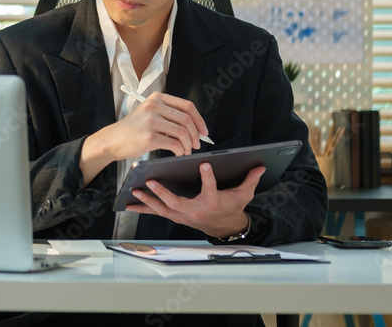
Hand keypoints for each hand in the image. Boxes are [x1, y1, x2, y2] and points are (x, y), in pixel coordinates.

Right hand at [85, 91, 209, 162]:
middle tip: (196, 144)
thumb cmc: (133, 129)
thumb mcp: (149, 113)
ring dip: (188, 144)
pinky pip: (174, 144)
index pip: (187, 106)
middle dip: (196, 135)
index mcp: (156, 98)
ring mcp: (151, 121)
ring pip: (182, 132)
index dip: (199, 120)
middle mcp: (154, 106)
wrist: (113, 140)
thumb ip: (169, 115)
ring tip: (186, 150)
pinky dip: (180, 150)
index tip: (203, 131)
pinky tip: (178, 153)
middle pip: (186, 119)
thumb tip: (195, 127)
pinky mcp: (149, 137)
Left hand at [125, 163, 265, 237]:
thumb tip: (261, 166)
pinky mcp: (176, 216)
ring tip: (136, 191)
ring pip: (163, 208)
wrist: (224, 226)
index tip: (203, 165)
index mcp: (212, 202)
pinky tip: (130, 205)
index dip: (208, 177)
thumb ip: (250, 180)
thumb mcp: (243, 194)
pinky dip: (144, 209)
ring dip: (148, 201)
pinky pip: (157, 212)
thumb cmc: (231, 207)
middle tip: (151, 182)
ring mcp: (183, 215)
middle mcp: (195, 210)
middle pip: (177, 202)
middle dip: (163, 193)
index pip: (210, 188)